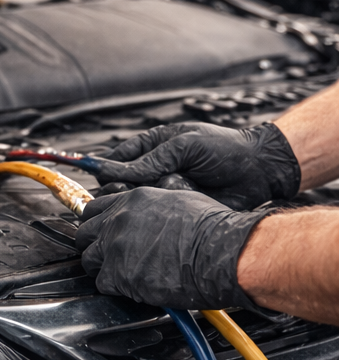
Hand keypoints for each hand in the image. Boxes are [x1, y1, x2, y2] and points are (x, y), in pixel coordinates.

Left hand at [74, 187, 266, 308]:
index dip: (97, 225)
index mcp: (133, 201)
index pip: (94, 210)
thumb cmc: (212, 229)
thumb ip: (154, 209)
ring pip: (89, 260)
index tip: (101, 234)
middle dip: (93, 246)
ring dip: (102, 269)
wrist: (221, 251)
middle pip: (84, 234)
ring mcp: (115, 247)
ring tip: (122, 275)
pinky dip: (115, 288)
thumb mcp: (179, 202)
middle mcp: (118, 220)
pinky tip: (132, 287)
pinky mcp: (119, 274)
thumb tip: (151, 219)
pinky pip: (102, 283)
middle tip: (108, 258)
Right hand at [90, 122, 299, 210]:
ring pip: (139, 201)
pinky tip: (187, 197)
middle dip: (127, 188)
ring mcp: (164, 191)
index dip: (104, 170)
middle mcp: (153, 170)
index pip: (114, 160)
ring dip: (153, 195)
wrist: (258, 171)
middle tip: (143, 185)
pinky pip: (161, 213)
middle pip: (119, 185)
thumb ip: (150, 160)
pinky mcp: (177, 209)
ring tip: (175, 185)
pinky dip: (170, 206)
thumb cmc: (224, 149)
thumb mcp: (184, 145)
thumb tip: (115, 171)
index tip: (101, 178)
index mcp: (150, 147)